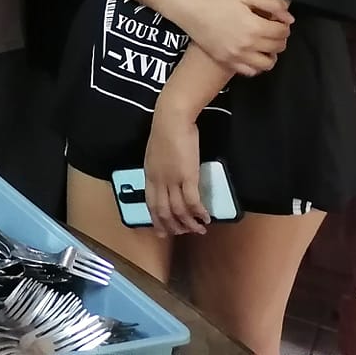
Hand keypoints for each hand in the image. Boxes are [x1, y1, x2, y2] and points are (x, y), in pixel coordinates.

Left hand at [143, 111, 206, 235]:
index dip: (157, 219)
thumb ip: (158, 168)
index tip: (162, 231)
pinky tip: (206, 218)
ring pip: (178, 209)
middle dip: (173, 226)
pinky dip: (199, 212)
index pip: (150, 203)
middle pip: (163, 210)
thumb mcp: (155, 153)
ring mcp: (172, 179)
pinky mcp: (187, 176)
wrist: (171, 119)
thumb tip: (165, 178)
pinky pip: (192, 201)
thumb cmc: (165, 131)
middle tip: (183, 234)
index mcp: (149, 174)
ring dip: (188, 223)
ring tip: (198, 230)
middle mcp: (158, 180)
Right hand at [175, 0, 291, 75]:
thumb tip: (288, 18)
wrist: (188, 9)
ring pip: (267, 63)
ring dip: (271, 54)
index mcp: (254, 26)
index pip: (283, 32)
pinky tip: (252, 54)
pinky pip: (250, 71)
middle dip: (279, 38)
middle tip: (270, 29)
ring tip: (264, 44)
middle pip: (278, 47)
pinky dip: (256, 65)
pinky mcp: (226, 60)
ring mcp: (236, 55)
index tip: (276, 20)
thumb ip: (271, 3)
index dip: (284, 25)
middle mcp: (247, 44)